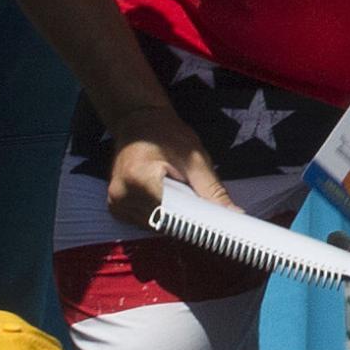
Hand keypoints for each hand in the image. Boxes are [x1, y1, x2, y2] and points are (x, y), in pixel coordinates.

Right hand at [104, 102, 232, 225]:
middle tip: (205, 210)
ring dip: (172, 218)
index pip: (169, 217)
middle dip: (185, 221)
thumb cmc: (166, 134)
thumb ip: (213, 190)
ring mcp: (115, 204)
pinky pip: (144, 220)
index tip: (214, 227)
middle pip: (161, 224)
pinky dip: (161, 215)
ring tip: (186, 199)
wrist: (140, 122)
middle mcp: (121, 197)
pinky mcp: (116, 206)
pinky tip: (172, 201)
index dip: (194, 223)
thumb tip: (233, 212)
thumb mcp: (195, 159)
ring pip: (153, 226)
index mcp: (138, 181)